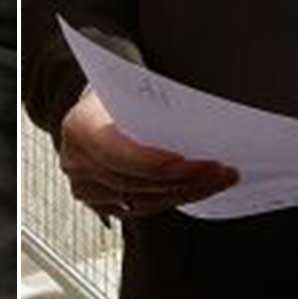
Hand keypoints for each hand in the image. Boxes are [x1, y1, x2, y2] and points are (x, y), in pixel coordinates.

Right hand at [59, 88, 234, 218]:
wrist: (101, 106)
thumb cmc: (120, 94)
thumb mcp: (131, 89)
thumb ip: (152, 105)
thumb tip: (194, 118)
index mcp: (79, 128)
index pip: (116, 154)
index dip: (152, 162)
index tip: (189, 161)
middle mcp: (76, 162)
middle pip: (135, 181)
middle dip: (183, 178)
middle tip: (221, 170)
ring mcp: (86, 187)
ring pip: (142, 200)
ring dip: (185, 192)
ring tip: (219, 179)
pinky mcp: (101, 203)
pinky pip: (142, 209)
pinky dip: (173, 199)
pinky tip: (198, 188)